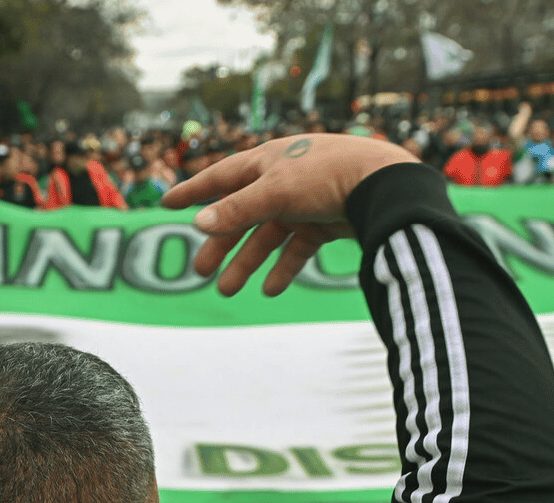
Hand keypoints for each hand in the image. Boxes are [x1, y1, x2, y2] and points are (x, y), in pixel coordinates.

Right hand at [161, 134, 414, 295]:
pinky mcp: (325, 222)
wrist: (386, 186)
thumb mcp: (275, 192)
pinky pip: (297, 249)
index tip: (167, 204)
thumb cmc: (328, 177)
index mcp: (267, 162)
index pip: (220, 178)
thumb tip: (199, 223)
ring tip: (227, 290)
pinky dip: (282, 268)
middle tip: (201, 270)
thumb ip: (236, 210)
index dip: (193, 192)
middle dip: (221, 244)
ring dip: (246, 263)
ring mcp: (305, 202)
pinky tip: (270, 290)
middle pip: (241, 215)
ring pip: (267, 236)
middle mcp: (283, 180)